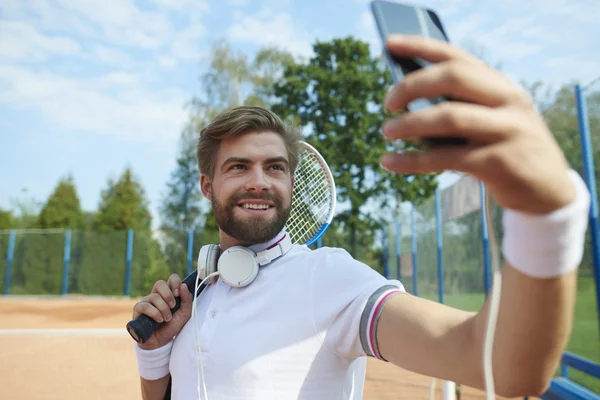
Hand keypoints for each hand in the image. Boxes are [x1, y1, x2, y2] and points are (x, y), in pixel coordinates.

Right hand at [132, 274, 192, 349]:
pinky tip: (159, 320)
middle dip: (168, 295)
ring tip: (166, 319)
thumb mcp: (184, 314)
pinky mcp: (138, 310)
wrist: (161, 341)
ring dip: (163, 309)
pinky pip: (145, 306)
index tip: (178, 294)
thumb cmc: (172, 326)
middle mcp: (156, 295)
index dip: (175, 283)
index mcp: (168, 293)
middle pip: (159, 283)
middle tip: (172, 306)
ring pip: (154, 297)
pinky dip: (154, 313)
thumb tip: (183, 285)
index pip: (171, 278)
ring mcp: (146, 301)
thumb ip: (187, 300)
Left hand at [380, 35, 575, 214]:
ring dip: (410, 123)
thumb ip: (460, 108)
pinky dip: (412, 160)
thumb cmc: (506, 152)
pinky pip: (445, 158)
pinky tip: (390, 162)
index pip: (457, 57)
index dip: (420, 47)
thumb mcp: (491, 122)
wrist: (548, 193)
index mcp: (501, 86)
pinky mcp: (499, 163)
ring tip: (386, 131)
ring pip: (449, 117)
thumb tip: (405, 103)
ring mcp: (507, 131)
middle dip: (412, 85)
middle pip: (453, 77)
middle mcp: (508, 102)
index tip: (389, 44)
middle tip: (388, 102)